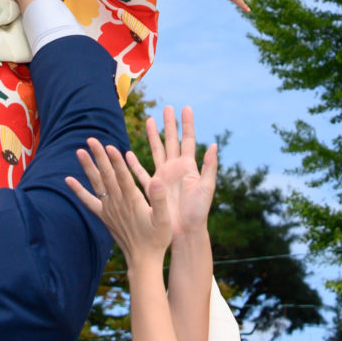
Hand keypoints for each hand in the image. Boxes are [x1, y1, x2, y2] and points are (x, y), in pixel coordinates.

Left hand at [67, 138, 170, 272]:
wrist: (143, 260)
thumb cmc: (157, 239)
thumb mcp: (164, 219)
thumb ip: (160, 199)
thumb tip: (157, 180)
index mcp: (133, 201)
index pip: (122, 176)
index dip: (115, 161)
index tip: (109, 146)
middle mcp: (118, 203)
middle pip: (106, 175)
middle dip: (99, 156)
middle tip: (91, 139)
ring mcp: (109, 210)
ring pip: (97, 184)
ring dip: (88, 167)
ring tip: (79, 151)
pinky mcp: (104, 216)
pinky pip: (89, 201)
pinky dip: (78, 191)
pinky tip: (68, 181)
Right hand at [146, 105, 216, 235]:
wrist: (184, 233)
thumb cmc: (197, 212)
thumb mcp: (206, 188)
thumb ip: (209, 167)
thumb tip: (214, 144)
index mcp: (189, 167)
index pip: (188, 140)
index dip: (186, 124)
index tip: (185, 108)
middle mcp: (176, 169)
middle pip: (171, 141)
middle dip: (169, 125)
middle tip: (167, 107)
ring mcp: (163, 178)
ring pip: (156, 151)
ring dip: (153, 137)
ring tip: (149, 121)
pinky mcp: (153, 188)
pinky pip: (141, 173)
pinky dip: (134, 164)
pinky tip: (127, 154)